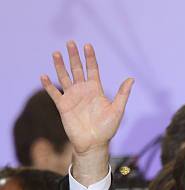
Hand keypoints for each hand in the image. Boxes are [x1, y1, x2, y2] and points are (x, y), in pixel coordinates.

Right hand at [41, 41, 132, 184]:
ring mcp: (72, 97)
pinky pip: (54, 93)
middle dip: (74, 56)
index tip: (87, 46)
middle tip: (70, 42)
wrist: (94, 143)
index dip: (90, 58)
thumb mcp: (118, 110)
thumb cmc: (107, 128)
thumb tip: (131, 78)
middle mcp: (83, 91)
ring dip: (60, 66)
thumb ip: (123, 94)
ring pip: (64, 77)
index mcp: (96, 90)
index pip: (92, 70)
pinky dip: (48, 85)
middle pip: (77, 69)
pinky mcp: (63, 106)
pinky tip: (44, 76)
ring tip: (56, 53)